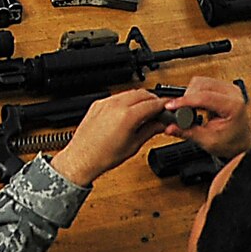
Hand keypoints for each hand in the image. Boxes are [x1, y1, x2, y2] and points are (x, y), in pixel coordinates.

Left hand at [52, 89, 167, 185]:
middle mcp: (115, 105)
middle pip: (142, 93)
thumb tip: (160, 124)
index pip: (152, 103)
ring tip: (145, 113)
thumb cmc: (103, 156)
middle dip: (153, 100)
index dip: (164, 105)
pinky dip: (126, 101)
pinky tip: (129, 112)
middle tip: (159, 111)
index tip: (169, 108)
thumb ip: (150, 130)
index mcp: (127, 115)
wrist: (81, 158)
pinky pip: (117, 97)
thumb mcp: (133, 145)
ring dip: (140, 99)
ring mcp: (105, 103)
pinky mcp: (97, 104)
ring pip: (129, 93)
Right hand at [167, 76, 250, 155]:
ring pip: (200, 81)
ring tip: (189, 109)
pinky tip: (195, 104)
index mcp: (233, 106)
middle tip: (181, 111)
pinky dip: (194, 92)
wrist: (240, 142)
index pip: (205, 97)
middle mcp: (232, 93)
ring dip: (190, 93)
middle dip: (187, 97)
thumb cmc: (230, 142)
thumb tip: (170, 127)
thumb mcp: (207, 141)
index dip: (185, 101)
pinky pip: (203, 83)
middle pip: (201, 84)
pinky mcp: (222, 87)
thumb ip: (187, 132)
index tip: (171, 106)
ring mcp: (228, 88)